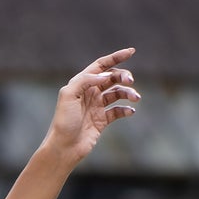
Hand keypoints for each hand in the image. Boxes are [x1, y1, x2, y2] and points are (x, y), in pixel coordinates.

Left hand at [46, 47, 139, 163]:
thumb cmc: (63, 121)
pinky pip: (118, 111)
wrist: (64, 147)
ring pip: (118, 94)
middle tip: (131, 80)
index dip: (115, 57)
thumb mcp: (69, 95)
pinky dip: (126, 109)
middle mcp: (89, 93)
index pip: (101, 66)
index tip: (132, 51)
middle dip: (123, 76)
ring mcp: (96, 106)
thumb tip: (105, 75)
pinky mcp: (102, 120)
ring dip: (128, 93)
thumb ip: (86, 80)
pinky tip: (130, 111)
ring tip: (136, 98)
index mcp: (80, 83)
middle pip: (112, 78)